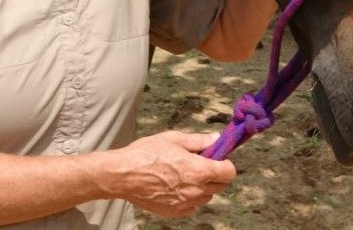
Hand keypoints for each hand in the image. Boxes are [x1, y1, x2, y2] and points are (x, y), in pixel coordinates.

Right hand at [103, 131, 235, 217]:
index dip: (226, 164)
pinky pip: (191, 207)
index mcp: (199, 170)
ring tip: (185, 176)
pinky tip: (177, 188)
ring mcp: (185, 203)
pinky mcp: (174, 212)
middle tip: (201, 165)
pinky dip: (190, 199)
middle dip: (215, 175)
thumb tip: (216, 139)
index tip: (218, 159)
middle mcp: (195, 190)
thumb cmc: (146, 154)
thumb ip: (198, 141)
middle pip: (220, 186)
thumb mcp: (173, 139)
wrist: (122, 175)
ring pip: (206, 197)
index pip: (229, 173)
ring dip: (203, 187)